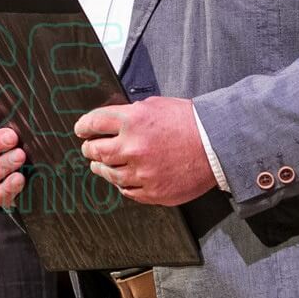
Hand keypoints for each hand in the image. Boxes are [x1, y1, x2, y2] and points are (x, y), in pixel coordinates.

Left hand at [74, 97, 216, 205]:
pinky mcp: (153, 192)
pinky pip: (127, 191)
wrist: (217, 145)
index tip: (81, 130)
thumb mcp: (154, 105)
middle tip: (89, 148)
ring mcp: (142, 172)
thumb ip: (129, 114)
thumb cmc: (189, 122)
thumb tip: (108, 121)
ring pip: (109, 173)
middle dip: (89, 149)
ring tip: (100, 165)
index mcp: (132, 121)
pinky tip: (123, 178)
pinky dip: (123, 184)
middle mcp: (133, 147)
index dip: (83, 127)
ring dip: (102, 168)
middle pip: (96, 151)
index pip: (93, 124)